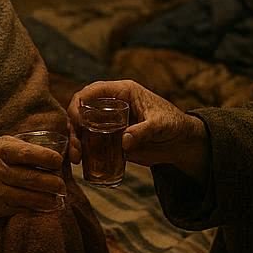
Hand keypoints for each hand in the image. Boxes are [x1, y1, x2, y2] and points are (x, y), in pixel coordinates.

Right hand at [0, 136, 66, 221]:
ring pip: (29, 197)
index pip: (27, 154)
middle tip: (62, 184)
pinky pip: (21, 209)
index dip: (47, 158)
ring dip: (48, 199)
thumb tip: (49, 151)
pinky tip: (46, 207)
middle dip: (52, 183)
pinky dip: (36, 208)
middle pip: (32, 179)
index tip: (58, 161)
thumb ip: (19, 147)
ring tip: (59, 198)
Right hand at [66, 80, 206, 178]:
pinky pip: (90, 140)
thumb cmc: (173, 124)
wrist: (180, 142)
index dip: (79, 103)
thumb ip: (144, 130)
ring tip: (75, 158)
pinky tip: (79, 161)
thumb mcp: (160, 125)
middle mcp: (111, 104)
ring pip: (81, 126)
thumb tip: (124, 141)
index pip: (92, 91)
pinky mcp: (110, 137)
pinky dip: (82, 149)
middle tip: (74, 146)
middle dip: (72, 125)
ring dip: (73, 140)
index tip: (77, 122)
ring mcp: (108, 121)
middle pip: (80, 108)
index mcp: (122, 91)